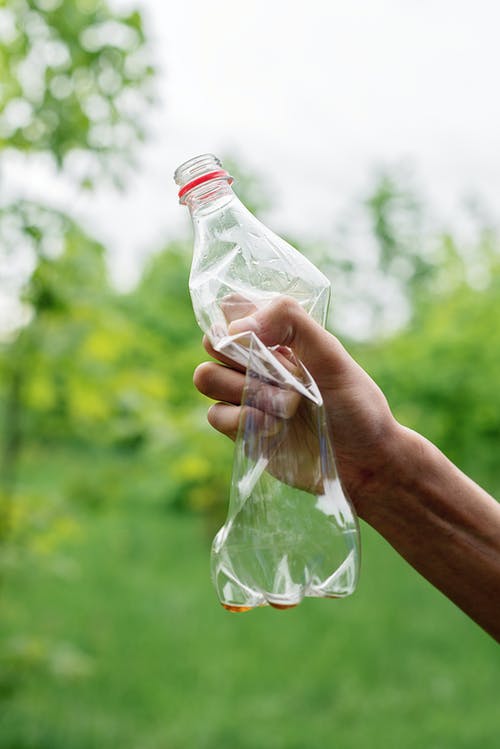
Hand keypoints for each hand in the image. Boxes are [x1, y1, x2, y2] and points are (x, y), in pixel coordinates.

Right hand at [194, 296, 401, 517]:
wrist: (364, 462)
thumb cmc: (355, 404)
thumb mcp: (331, 353)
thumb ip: (290, 322)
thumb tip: (236, 329)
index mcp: (277, 336)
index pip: (233, 308)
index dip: (236, 317)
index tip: (260, 334)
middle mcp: (256, 363)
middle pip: (212, 341)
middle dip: (237, 355)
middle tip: (275, 371)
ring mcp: (245, 396)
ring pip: (206, 376)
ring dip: (244, 390)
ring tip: (286, 406)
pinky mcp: (240, 430)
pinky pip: (215, 415)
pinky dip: (242, 420)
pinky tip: (274, 429)